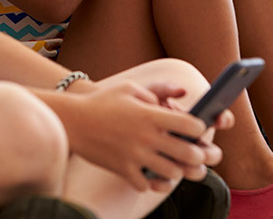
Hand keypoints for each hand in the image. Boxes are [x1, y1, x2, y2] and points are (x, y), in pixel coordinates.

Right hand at [57, 80, 222, 191]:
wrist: (73, 121)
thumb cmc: (102, 102)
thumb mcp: (130, 87)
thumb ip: (157, 90)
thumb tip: (180, 95)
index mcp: (150, 114)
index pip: (190, 124)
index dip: (199, 127)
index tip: (197, 128)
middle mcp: (146, 136)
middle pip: (187, 153)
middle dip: (197, 155)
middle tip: (195, 153)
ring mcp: (134, 155)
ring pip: (171, 173)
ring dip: (176, 170)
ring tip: (174, 165)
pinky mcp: (122, 170)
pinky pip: (146, 185)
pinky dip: (150, 181)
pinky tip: (148, 173)